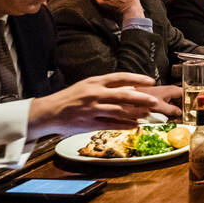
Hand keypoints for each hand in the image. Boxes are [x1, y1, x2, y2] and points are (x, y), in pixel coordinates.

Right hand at [28, 72, 179, 138]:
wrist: (49, 111)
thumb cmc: (71, 98)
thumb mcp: (88, 86)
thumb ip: (107, 87)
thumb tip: (130, 88)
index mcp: (94, 82)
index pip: (119, 77)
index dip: (136, 78)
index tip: (150, 81)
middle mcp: (94, 93)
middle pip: (123, 95)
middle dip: (141, 98)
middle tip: (154, 101)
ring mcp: (92, 109)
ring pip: (119, 110)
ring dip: (135, 113)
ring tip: (147, 114)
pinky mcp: (89, 123)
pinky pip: (111, 124)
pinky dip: (124, 125)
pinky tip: (134, 125)